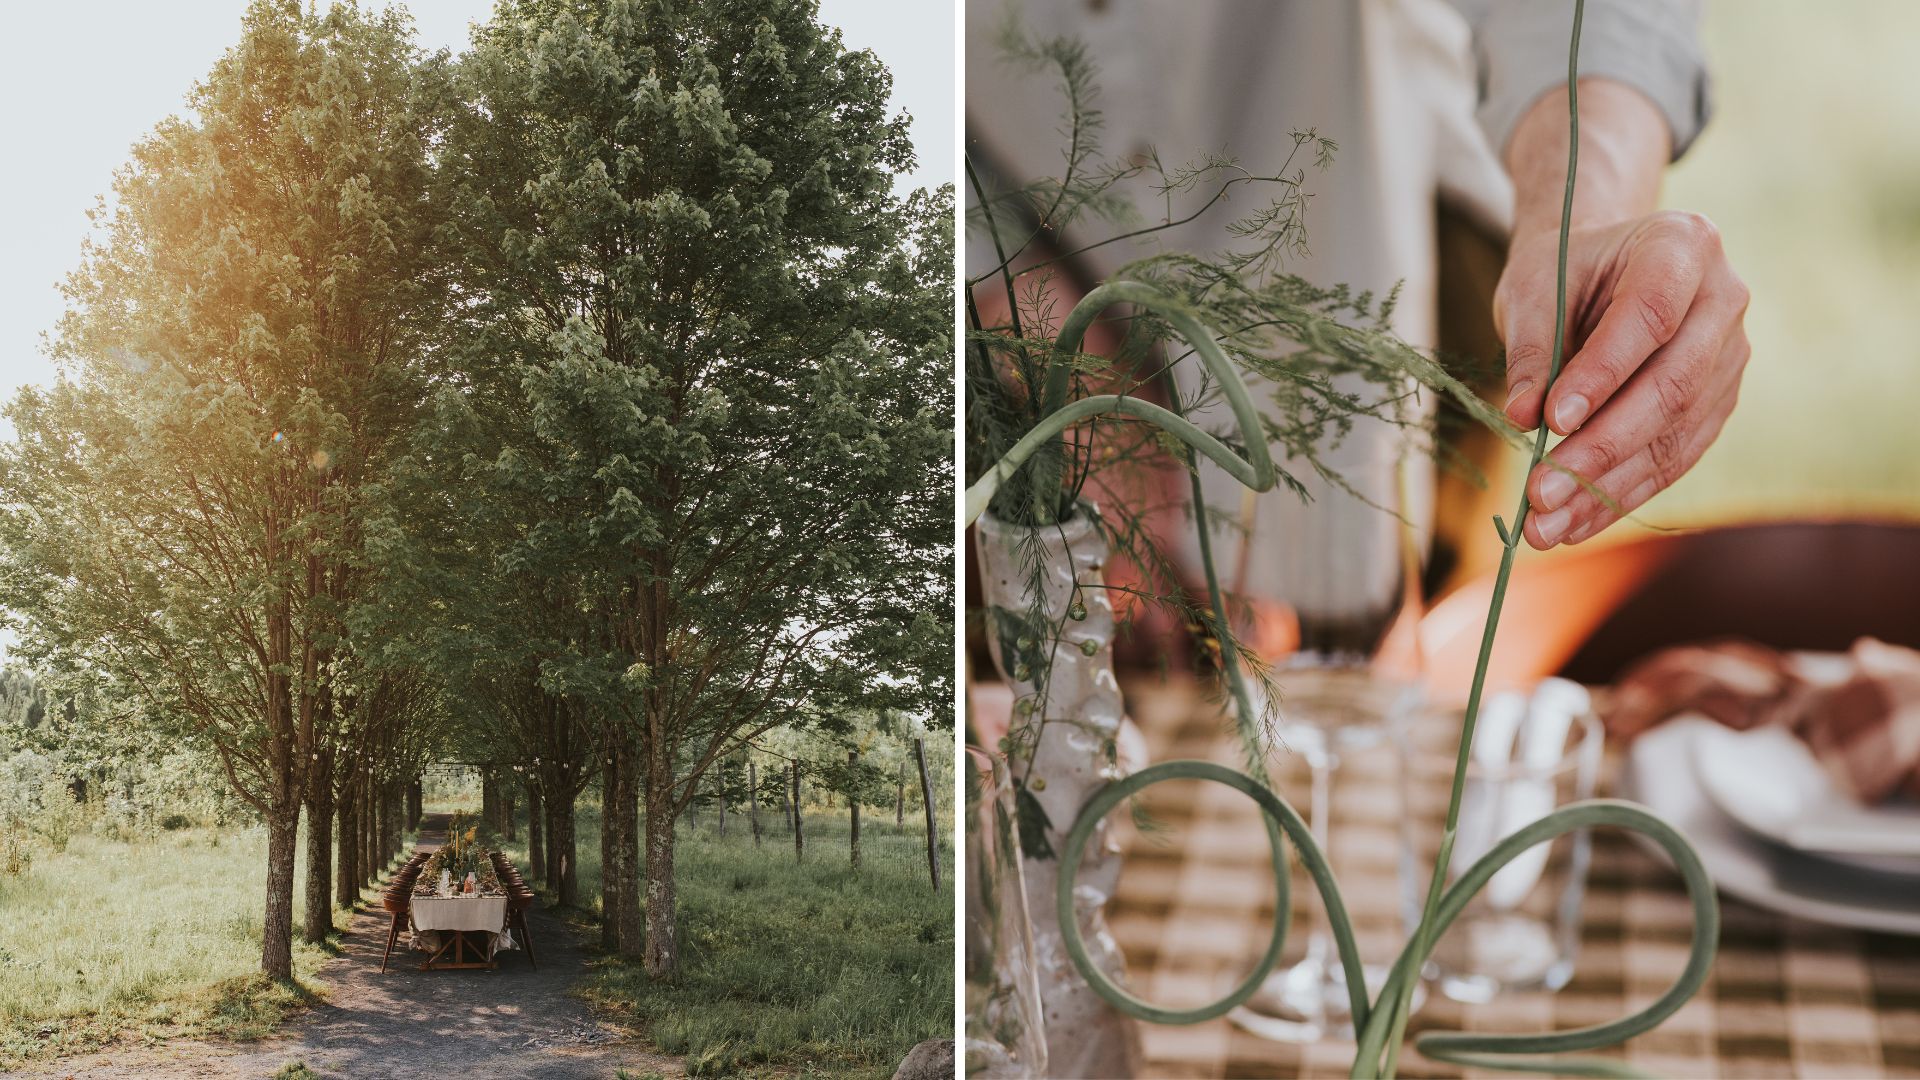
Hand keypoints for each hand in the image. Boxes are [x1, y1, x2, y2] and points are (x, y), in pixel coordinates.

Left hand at [1496, 212, 1749, 548]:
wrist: (1598, 270)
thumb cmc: (1563, 270)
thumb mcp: (1532, 287)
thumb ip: (1532, 348)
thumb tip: (1524, 418)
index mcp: (1684, 246)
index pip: (1650, 317)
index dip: (1603, 373)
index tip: (1551, 420)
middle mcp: (1723, 299)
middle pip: (1673, 385)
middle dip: (1603, 446)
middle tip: (1541, 493)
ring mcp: (1730, 355)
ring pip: (1676, 433)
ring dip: (1607, 487)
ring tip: (1545, 527)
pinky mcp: (1718, 403)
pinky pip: (1673, 458)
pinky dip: (1620, 495)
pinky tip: (1572, 526)